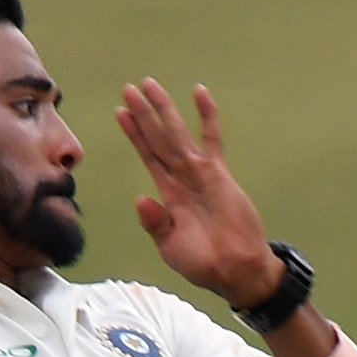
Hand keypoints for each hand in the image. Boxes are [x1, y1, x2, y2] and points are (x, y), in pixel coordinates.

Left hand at [116, 80, 283, 308]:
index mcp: (169, 195)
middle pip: (158, 138)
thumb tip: (140, 199)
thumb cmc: (204, 263)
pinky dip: (207, 117)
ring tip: (150, 85)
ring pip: (177, 134)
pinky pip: (212, 140)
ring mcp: (201, 174)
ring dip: (164, 109)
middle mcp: (182, 178)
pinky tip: (200, 93)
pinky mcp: (220, 175)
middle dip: (144, 114)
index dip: (134, 134)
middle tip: (130, 88)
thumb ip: (155, 223)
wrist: (236, 271)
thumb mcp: (170, 247)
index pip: (149, 156)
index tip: (120, 112)